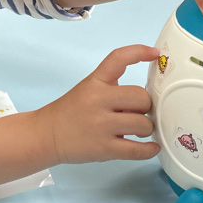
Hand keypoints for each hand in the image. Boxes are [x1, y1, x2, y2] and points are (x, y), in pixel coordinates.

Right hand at [39, 45, 160, 164]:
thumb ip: (114, 88)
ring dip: (146, 129)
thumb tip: (147, 99)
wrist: (48, 134)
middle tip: (138, 112)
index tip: (154, 53)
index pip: (118, 58)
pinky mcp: (104, 148)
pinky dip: (149, 150)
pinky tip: (151, 147)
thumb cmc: (71, 112)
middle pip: (142, 98)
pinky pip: (137, 150)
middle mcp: (98, 100)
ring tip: (138, 131)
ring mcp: (101, 125)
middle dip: (146, 107)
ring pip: (143, 124)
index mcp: (95, 82)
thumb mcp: (88, 89)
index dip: (139, 52)